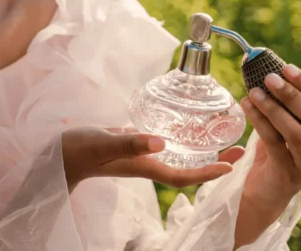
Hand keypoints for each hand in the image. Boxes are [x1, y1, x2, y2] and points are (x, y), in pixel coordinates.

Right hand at [62, 126, 245, 191]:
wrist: (59, 154)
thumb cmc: (79, 150)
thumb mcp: (104, 142)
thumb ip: (129, 141)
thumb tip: (160, 142)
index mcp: (144, 166)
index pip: (183, 176)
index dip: (208, 173)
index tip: (233, 166)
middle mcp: (146, 163)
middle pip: (188, 168)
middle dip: (215, 162)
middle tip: (241, 148)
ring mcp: (140, 154)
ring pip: (178, 157)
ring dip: (201, 150)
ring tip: (221, 135)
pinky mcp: (132, 144)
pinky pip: (164, 144)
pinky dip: (179, 138)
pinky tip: (182, 125)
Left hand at [241, 64, 300, 204]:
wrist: (265, 189)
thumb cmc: (275, 150)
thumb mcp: (284, 125)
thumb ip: (283, 103)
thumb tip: (266, 69)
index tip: (285, 67)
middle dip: (291, 94)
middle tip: (268, 77)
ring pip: (296, 132)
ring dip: (273, 108)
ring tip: (253, 92)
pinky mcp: (289, 173)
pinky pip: (274, 142)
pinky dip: (259, 121)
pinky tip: (246, 106)